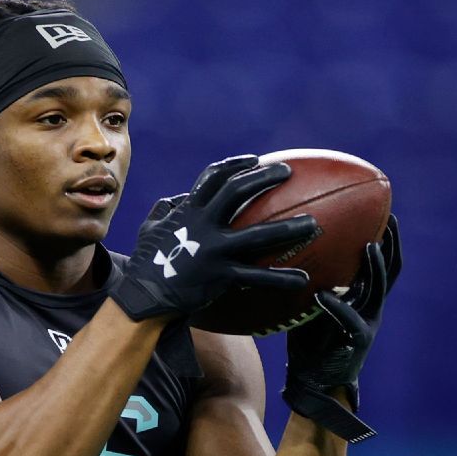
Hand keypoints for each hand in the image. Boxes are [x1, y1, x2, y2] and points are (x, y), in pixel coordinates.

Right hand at [110, 155, 317, 320]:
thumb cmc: (147, 262)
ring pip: (257, 234)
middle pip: (238, 192)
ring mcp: (213, 250)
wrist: (143, 295)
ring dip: (289, 228)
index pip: (213, 177)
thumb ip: (166, 210)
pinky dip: (281, 278)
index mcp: (188, 211)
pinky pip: (257, 276)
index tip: (255, 159)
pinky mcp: (221, 276)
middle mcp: (203, 225)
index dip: (236, 165)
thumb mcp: (150, 228)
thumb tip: (179, 199)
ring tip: (313, 224)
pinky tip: (304, 280)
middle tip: (288, 172)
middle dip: (264, 178)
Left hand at [283, 214, 401, 442]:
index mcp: (363, 296)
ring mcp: (367, 324)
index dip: (387, 236)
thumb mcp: (308, 303)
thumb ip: (308, 277)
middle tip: (387, 218)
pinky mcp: (357, 343)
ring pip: (377, 291)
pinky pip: (350, 321)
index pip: (381, 261)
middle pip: (390, 270)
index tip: (383, 208)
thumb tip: (281, 243)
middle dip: (391, 244)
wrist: (313, 383)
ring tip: (367, 247)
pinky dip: (338, 306)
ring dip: (373, 268)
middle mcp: (371, 307)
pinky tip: (324, 294)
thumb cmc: (307, 340)